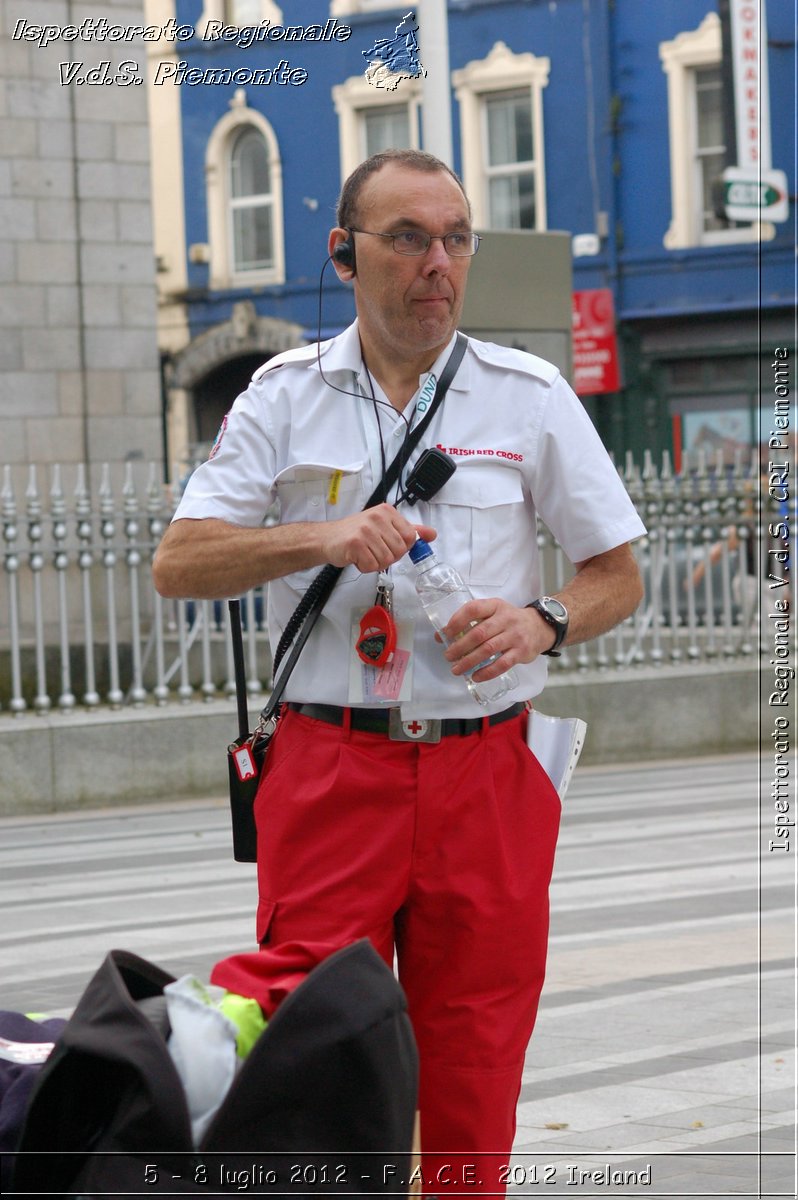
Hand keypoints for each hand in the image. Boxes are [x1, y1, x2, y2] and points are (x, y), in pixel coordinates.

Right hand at [321, 503, 435, 573]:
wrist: (327, 538)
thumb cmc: (356, 533)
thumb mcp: (385, 526)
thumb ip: (409, 530)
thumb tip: (431, 534)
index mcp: (388, 512)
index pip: (409, 537)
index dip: (400, 547)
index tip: (386, 544)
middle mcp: (377, 518)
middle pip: (399, 550)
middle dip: (387, 557)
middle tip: (373, 550)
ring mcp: (366, 530)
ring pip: (386, 560)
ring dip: (375, 563)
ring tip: (364, 553)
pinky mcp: (355, 543)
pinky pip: (372, 565)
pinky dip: (365, 567)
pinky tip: (357, 558)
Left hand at [441, 598, 554, 679]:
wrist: (539, 627)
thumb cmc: (509, 620)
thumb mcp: (493, 612)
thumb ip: (471, 621)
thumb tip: (443, 635)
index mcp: (495, 606)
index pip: (473, 609)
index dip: (457, 621)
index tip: (445, 634)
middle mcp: (506, 619)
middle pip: (479, 633)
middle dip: (460, 646)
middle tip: (448, 656)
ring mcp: (515, 636)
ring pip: (488, 649)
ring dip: (469, 661)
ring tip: (456, 669)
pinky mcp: (521, 652)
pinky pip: (502, 664)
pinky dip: (487, 672)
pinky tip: (476, 676)